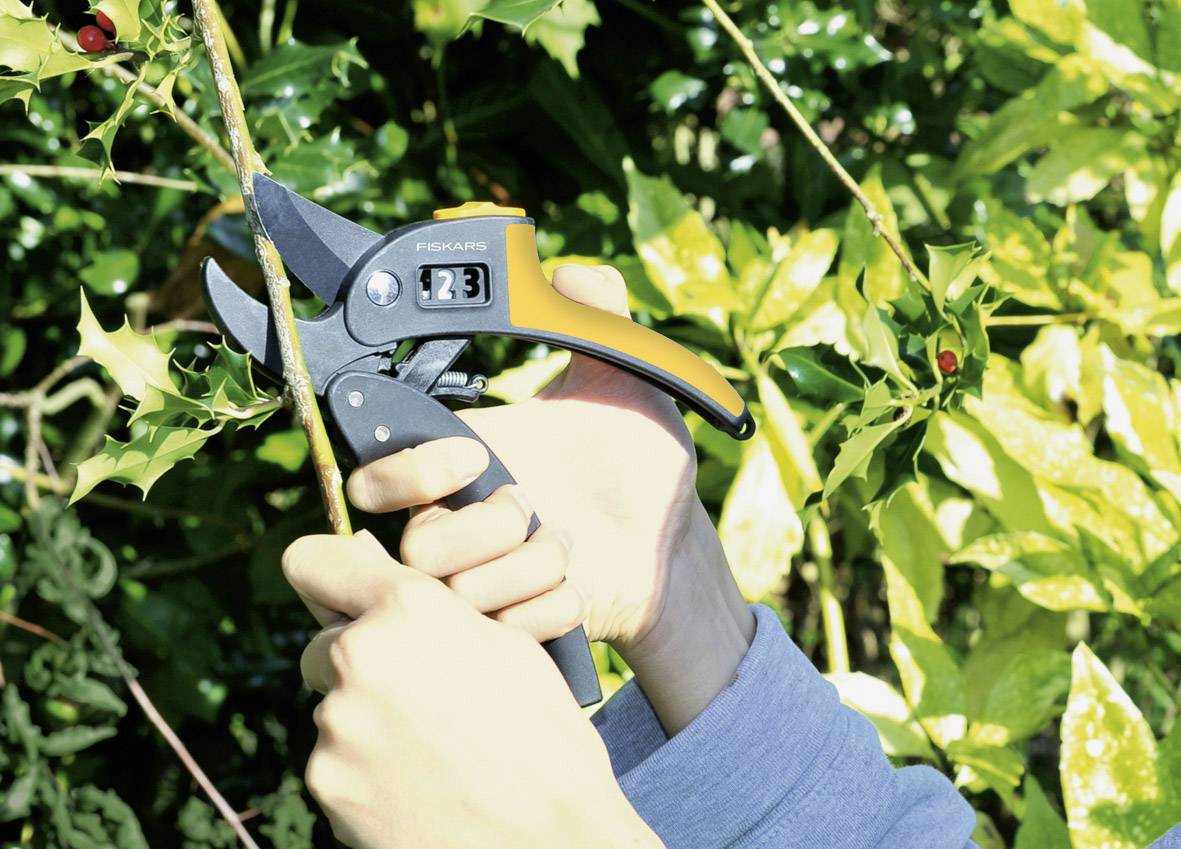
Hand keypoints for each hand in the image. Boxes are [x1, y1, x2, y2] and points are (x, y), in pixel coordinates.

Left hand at [282, 531, 661, 848]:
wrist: (550, 838)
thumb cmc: (544, 737)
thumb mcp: (506, 647)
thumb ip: (432, 611)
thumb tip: (375, 583)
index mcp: (409, 609)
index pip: (315, 559)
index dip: (328, 574)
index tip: (341, 591)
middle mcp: (360, 656)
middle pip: (324, 644)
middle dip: (357, 660)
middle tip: (416, 694)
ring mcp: (336, 725)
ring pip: (334, 706)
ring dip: (368, 719)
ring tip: (434, 751)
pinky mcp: (326, 783)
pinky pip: (335, 761)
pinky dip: (367, 770)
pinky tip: (420, 785)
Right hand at [347, 266, 753, 658]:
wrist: (674, 546)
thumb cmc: (641, 465)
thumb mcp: (626, 382)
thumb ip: (597, 316)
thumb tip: (566, 270)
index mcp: (465, 466)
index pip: (375, 476)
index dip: (404, 470)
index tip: (474, 456)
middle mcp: (459, 527)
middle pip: (412, 544)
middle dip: (478, 528)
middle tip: (530, 509)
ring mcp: (481, 584)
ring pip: (455, 592)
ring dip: (523, 571)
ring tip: (567, 549)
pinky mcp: (509, 633)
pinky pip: (501, 633)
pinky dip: (546, 610)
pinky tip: (578, 589)